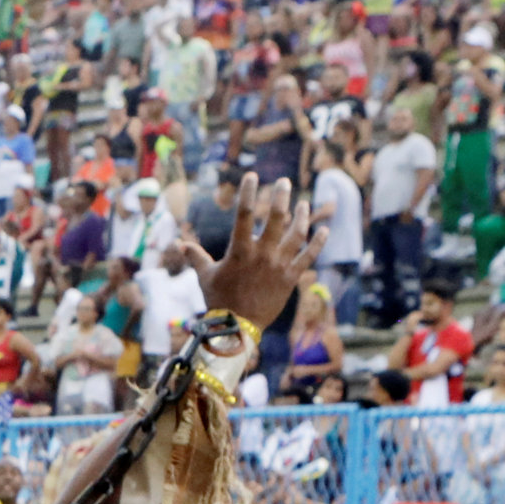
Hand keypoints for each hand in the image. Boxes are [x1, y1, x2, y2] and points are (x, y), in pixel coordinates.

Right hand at [200, 176, 312, 328]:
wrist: (238, 328)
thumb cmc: (219, 301)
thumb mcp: (205, 276)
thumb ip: (196, 257)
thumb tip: (180, 244)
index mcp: (240, 250)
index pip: (244, 214)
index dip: (249, 192)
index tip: (253, 176)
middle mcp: (262, 254)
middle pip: (276, 217)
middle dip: (281, 196)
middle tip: (284, 183)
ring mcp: (279, 265)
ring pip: (297, 233)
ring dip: (302, 215)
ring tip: (304, 204)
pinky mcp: (291, 278)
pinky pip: (309, 256)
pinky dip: (318, 242)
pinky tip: (324, 230)